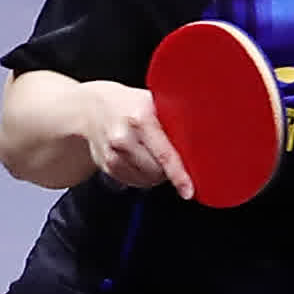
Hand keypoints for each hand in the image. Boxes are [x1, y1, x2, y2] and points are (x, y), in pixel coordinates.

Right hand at [77, 81, 191, 197]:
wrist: (90, 107)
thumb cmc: (128, 104)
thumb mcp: (153, 102)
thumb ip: (173, 121)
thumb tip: (202, 141)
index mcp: (140, 118)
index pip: (164, 154)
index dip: (178, 175)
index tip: (188, 190)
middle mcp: (123, 137)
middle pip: (156, 171)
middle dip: (168, 169)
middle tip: (168, 155)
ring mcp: (112, 153)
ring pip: (145, 179)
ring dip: (155, 174)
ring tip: (151, 154)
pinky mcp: (106, 166)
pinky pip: (133, 181)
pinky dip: (142, 176)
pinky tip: (139, 159)